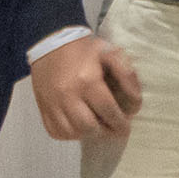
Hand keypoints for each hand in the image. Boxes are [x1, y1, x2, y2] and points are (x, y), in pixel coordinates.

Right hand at [29, 31, 143, 140]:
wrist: (50, 43)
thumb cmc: (84, 50)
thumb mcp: (110, 53)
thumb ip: (127, 75)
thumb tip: (135, 100)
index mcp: (87, 80)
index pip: (108, 111)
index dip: (120, 124)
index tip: (125, 127)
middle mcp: (67, 95)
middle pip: (89, 128)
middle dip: (105, 132)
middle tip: (112, 128)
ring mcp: (52, 103)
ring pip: (72, 133)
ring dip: (88, 134)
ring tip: (96, 125)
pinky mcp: (43, 108)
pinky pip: (56, 132)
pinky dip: (69, 133)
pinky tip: (78, 125)